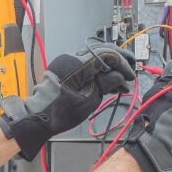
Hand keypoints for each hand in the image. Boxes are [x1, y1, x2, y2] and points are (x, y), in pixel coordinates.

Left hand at [0, 42, 135, 159]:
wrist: (40, 118)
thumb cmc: (60, 112)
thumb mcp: (90, 99)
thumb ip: (106, 83)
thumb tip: (119, 76)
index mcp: (77, 64)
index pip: (106, 54)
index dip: (122, 64)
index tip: (130, 75)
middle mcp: (71, 59)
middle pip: (101, 52)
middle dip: (118, 62)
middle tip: (130, 71)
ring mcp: (67, 63)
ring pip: (95, 59)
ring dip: (109, 68)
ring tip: (121, 83)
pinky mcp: (66, 70)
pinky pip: (86, 66)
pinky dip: (98, 72)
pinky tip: (109, 84)